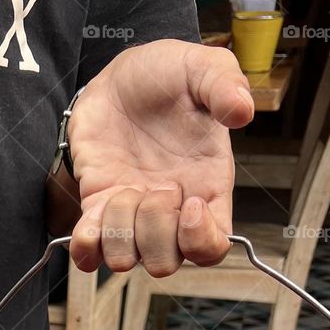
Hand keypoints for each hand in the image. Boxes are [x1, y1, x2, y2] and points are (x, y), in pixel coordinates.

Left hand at [68, 40, 253, 275]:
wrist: (119, 76)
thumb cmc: (167, 75)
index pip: (213, 249)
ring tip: (124, 189)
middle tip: (156, 187)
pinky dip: (87, 244)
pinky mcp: (97, 208)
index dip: (201, 241)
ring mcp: (132, 214)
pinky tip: (94, 215)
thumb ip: (225, 85)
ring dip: (121, 230)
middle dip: (156, 230)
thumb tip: (242, 111)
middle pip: (165, 262)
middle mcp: (170, 212)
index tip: (191, 204)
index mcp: (206, 189)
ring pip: (125, 260)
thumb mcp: (202, 68)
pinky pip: (89, 252)